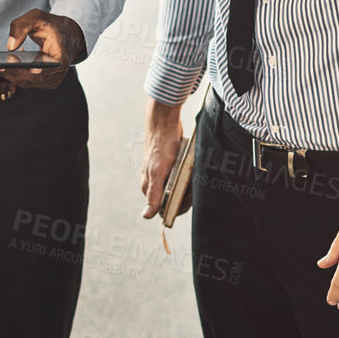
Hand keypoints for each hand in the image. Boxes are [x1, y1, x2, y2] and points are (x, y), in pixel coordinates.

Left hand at [0, 11, 84, 92]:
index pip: (53, 66)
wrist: (64, 36)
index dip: (41, 69)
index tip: (29, 68)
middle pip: (33, 77)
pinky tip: (2, 67)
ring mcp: (50, 80)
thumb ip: (21, 27)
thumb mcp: (37, 17)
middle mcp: (57, 72)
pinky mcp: (43, 83)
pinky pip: (25, 82)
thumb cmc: (51, 27)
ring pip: (27, 82)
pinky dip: (13, 75)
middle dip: (13, 72)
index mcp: (62, 56)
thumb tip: (10, 46)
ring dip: (9, 75)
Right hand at [141, 99, 182, 219]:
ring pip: (177, 185)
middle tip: (192, 182)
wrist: (163, 121)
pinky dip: (186, 173)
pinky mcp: (168, 163)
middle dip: (184, 193)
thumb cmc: (160, 145)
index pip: (163, 207)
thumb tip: (146, 215)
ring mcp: (161, 171)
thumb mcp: (158, 172)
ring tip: (192, 172)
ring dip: (187, 182)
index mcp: (148, 186)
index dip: (177, 206)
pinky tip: (191, 167)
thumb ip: (153, 195)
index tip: (187, 198)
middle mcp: (153, 181)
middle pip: (171, 197)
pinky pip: (180, 174)